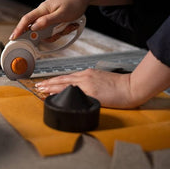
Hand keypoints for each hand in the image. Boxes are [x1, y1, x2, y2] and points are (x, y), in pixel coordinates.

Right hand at [10, 0, 131, 39]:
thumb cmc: (74, 1)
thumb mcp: (62, 14)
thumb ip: (47, 21)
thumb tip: (34, 28)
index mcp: (43, 10)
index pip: (26, 20)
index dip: (19, 29)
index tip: (13, 38)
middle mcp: (44, 12)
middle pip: (38, 29)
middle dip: (49, 35)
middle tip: (61, 31)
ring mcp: (49, 15)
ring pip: (48, 30)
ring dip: (60, 32)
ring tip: (71, 25)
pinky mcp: (55, 17)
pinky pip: (55, 28)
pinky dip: (63, 29)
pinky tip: (72, 24)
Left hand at [35, 51, 169, 108]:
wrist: (132, 86)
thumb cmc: (121, 85)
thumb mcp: (103, 80)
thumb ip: (92, 83)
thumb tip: (84, 89)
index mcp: (88, 74)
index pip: (68, 78)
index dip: (56, 81)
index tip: (47, 82)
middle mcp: (85, 77)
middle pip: (62, 79)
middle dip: (49, 82)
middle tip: (37, 85)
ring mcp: (86, 83)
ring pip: (63, 84)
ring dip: (50, 86)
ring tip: (40, 89)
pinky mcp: (90, 91)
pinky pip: (71, 91)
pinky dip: (60, 92)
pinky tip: (53, 94)